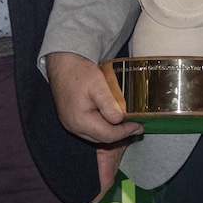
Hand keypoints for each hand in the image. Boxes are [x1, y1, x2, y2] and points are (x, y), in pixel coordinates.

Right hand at [46, 52, 140, 197]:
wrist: (62, 64)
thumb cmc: (79, 72)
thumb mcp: (97, 84)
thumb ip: (108, 103)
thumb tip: (119, 120)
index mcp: (80, 120)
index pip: (108, 135)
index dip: (125, 132)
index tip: (139, 126)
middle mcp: (73, 126)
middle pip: (102, 138)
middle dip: (120, 133)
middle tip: (136, 124)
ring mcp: (70, 124)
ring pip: (96, 136)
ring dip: (111, 131)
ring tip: (126, 122)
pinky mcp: (71, 120)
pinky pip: (89, 129)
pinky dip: (102, 126)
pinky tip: (111, 117)